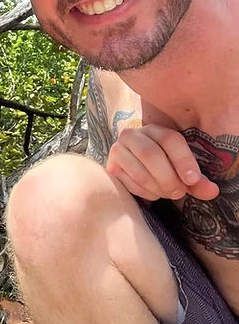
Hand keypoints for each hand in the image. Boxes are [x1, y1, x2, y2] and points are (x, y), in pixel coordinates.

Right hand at [105, 124, 219, 200]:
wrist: (136, 168)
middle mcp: (132, 134)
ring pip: (139, 171)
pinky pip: (129, 183)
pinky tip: (153, 193)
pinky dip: (145, 192)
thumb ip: (197, 180)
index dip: (183, 160)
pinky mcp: (111, 167)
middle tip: (179, 193)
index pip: (169, 139)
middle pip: (150, 154)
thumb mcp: (183, 169)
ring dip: (157, 188)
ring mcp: (117, 150)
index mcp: (155, 129)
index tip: (193, 180)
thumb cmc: (164, 166)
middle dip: (168, 178)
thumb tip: (212, 191)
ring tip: (167, 194)